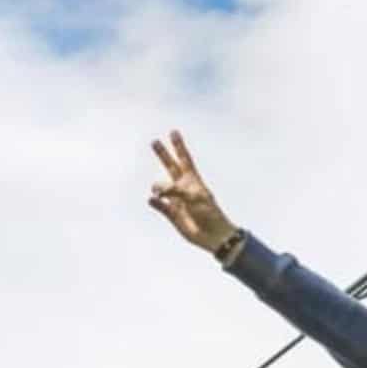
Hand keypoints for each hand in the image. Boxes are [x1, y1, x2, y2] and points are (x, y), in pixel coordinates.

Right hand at [147, 131, 239, 253]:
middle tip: (154, 142)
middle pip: (170, 166)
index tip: (174, 132)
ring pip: (159, 187)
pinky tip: (153, 200)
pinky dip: (154, 201)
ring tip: (160, 193)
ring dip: (157, 187)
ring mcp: (175, 200)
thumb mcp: (196, 197)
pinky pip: (157, 204)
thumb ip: (177, 190)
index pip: (184, 159)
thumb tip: (157, 192)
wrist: (212, 235)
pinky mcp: (169, 213)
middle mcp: (182, 188)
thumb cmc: (209, 214)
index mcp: (193, 181)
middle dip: (163, 154)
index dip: (179, 146)